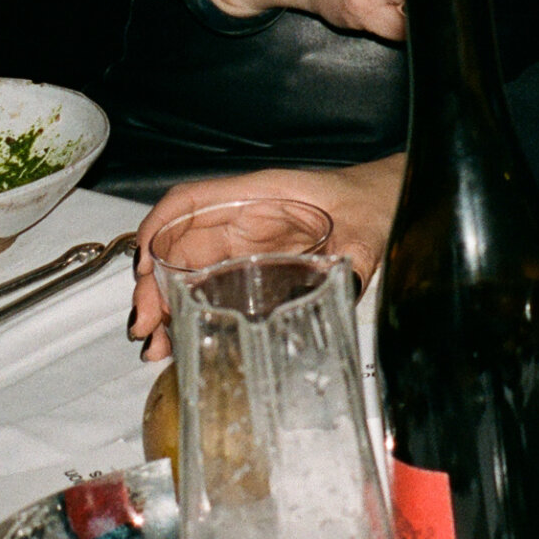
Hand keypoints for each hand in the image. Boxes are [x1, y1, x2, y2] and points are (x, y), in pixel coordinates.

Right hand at [129, 160, 401, 357]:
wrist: (395, 200)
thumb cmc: (376, 202)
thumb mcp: (366, 231)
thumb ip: (353, 258)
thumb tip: (342, 285)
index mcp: (265, 194)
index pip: (194, 199)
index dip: (159, 227)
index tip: (143, 266)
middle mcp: (247, 215)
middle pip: (181, 242)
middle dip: (153, 282)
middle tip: (145, 326)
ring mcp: (249, 238)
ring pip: (191, 266)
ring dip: (166, 303)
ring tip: (156, 344)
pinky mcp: (256, 261)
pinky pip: (212, 280)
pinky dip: (190, 307)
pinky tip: (183, 337)